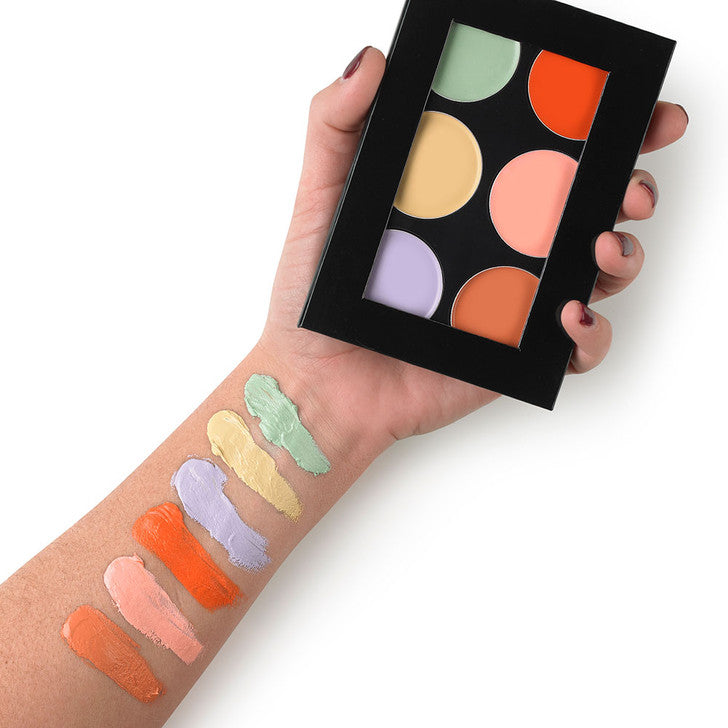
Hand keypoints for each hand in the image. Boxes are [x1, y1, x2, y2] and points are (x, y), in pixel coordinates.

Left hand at [258, 47, 687, 446]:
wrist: (316, 385)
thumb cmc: (312, 300)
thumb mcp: (321, 198)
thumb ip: (338, 125)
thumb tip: (373, 61)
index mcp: (466, 205)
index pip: (542, 157)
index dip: (596, 132)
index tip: (630, 109)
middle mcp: (497, 249)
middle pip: (585, 210)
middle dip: (628, 188)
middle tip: (628, 185)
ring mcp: (510, 305)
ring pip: (596, 274)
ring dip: (621, 255)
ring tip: (602, 248)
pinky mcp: (511, 355)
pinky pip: (575, 348)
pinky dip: (590, 333)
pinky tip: (567, 317)